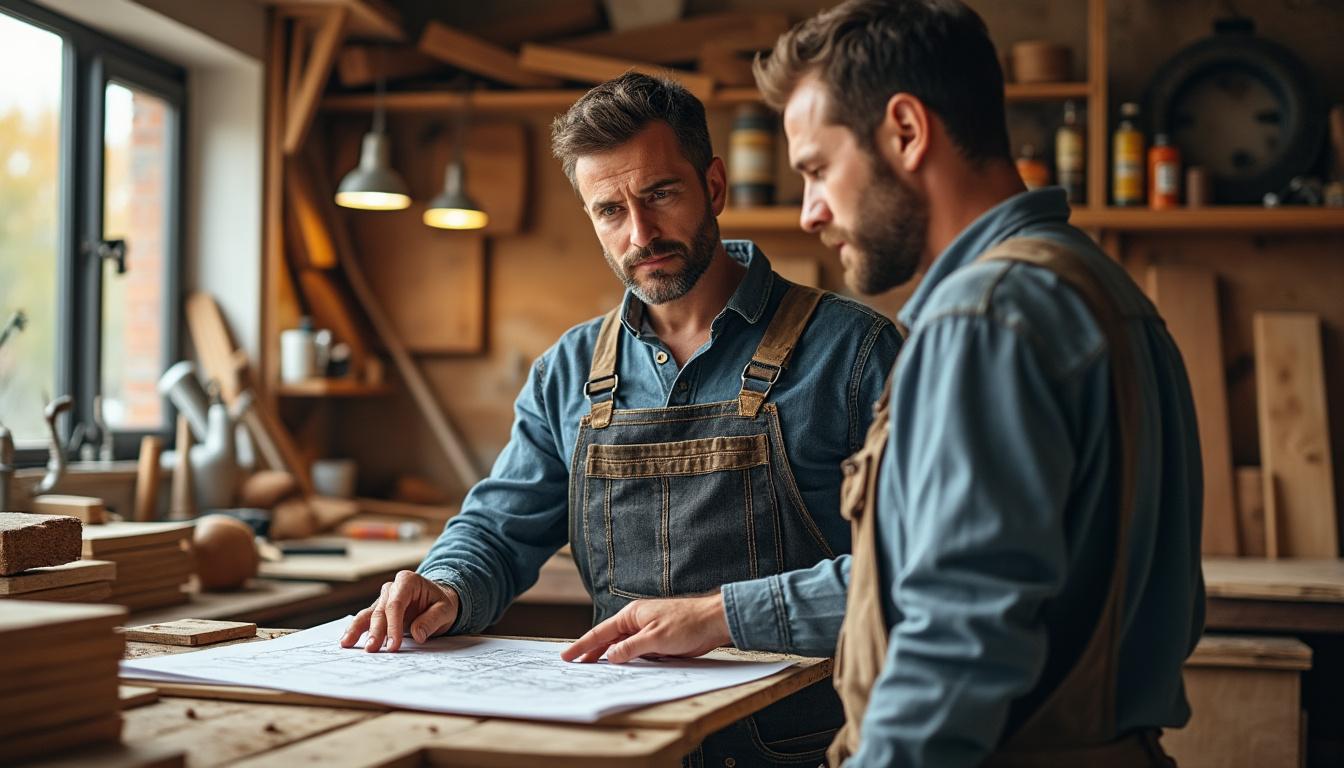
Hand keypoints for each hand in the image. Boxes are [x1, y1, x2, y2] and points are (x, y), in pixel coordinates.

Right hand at [338, 570, 459, 651]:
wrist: (438, 602)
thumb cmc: (441, 604)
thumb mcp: (446, 610)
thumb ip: (432, 620)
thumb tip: (417, 634)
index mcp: (408, 581)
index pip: (396, 604)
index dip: (393, 625)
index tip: (394, 645)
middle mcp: (391, 588)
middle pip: (380, 611)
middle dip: (376, 631)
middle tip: (373, 649)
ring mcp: (382, 599)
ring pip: (368, 615)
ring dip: (358, 630)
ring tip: (347, 644)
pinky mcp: (378, 612)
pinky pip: (365, 620)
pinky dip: (356, 630)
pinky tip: (346, 641)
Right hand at [561, 593, 731, 663]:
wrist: (713, 622)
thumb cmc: (687, 623)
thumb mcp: (655, 638)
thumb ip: (631, 648)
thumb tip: (611, 656)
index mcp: (632, 615)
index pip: (601, 632)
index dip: (583, 645)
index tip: (567, 655)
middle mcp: (637, 621)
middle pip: (609, 639)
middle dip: (592, 652)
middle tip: (576, 665)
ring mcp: (647, 631)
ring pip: (623, 646)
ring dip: (611, 657)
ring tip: (594, 669)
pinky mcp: (658, 640)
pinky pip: (638, 652)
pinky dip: (629, 659)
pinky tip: (624, 668)